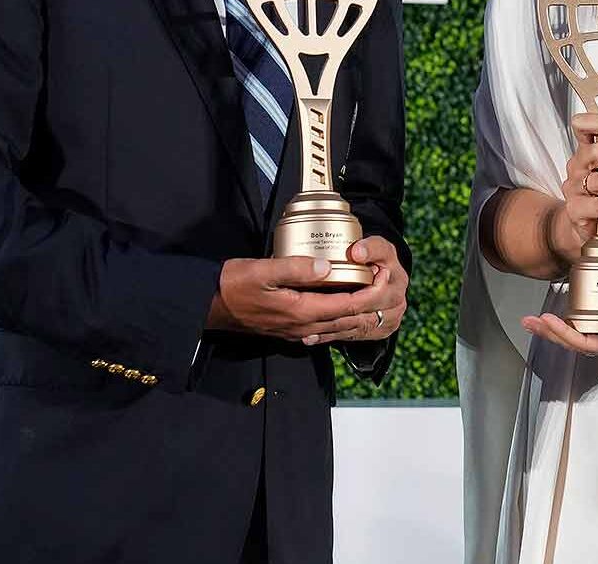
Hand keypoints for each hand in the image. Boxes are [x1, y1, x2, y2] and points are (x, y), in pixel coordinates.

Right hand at [207, 237, 407, 343]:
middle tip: (387, 282)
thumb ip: (295, 268)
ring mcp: (297, 331)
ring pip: (339, 326)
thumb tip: (327, 265)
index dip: (370, 291)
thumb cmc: (234, 284)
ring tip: (376, 296)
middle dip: (372, 303)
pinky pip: (326, 329)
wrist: (210, 306)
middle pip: (348, 318)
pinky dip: (342, 321)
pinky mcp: (291, 330)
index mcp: (301, 310)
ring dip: (360, 314)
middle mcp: (304, 326)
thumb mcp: (262, 270)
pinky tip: (347, 315)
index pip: (347, 305)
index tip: (384, 274)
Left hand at [520, 313, 597, 366]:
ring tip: (541, 318)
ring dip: (562, 326)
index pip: (584, 342)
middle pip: (577, 339)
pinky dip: (584, 314)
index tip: (545, 321)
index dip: (562, 333)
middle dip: (551, 332)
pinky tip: (577, 306)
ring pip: (585, 331)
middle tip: (529, 321)